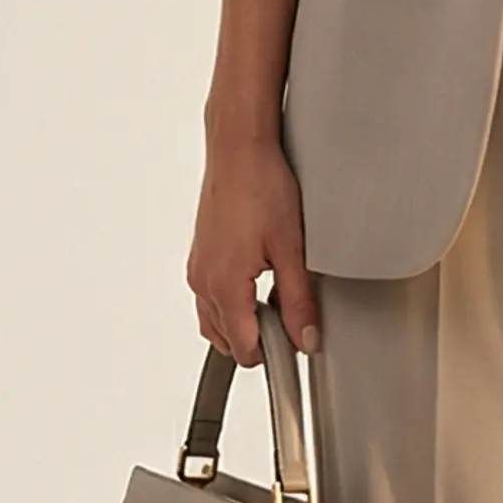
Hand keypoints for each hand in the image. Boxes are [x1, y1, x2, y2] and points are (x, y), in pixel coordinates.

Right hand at [187, 133, 319, 363]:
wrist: (238, 149)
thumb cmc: (261, 186)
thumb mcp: (291, 249)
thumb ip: (299, 300)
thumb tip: (305, 336)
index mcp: (224, 287)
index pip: (244, 349)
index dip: (274, 353)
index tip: (297, 344)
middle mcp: (203, 282)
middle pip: (227, 340)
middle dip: (259, 338)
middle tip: (291, 314)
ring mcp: (198, 268)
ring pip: (216, 320)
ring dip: (244, 320)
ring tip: (277, 295)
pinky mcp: (200, 255)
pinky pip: (211, 296)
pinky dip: (232, 301)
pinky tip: (259, 278)